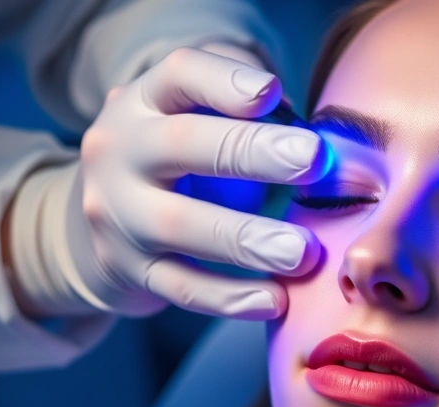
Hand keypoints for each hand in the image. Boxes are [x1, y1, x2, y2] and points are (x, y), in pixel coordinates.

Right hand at [4, 46, 330, 319]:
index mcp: (146, 100)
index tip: (271, 92)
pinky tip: (275, 300)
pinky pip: (181, 286)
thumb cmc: (187, 157)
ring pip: (178, 225)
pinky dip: (230, 297)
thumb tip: (327, 147)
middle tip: (312, 161)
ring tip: (302, 251)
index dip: (224, 82)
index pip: (179, 75)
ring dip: (246, 239)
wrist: (111, 217)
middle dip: (249, 152)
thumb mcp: (204, 118)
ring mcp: (117, 212)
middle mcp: (121, 149)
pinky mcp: (126, 269)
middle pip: (181, 143)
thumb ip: (256, 115)